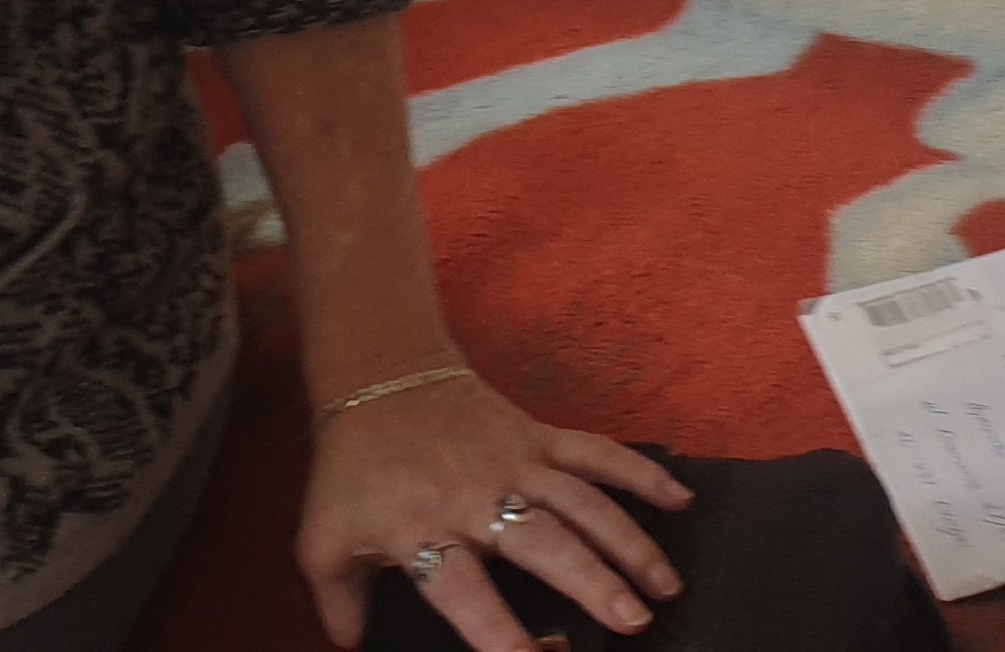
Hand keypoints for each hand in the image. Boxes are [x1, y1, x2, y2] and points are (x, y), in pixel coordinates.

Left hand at [299, 371, 692, 649]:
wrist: (379, 378)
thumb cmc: (353, 469)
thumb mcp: (324, 539)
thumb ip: (339, 604)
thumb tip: (354, 648)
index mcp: (423, 528)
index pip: (463, 591)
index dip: (497, 632)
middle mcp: (476, 496)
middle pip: (542, 541)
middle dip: (590, 580)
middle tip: (632, 620)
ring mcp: (514, 462)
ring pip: (581, 500)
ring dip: (628, 541)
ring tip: (664, 584)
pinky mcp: (538, 436)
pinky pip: (595, 452)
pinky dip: (639, 473)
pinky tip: (680, 499)